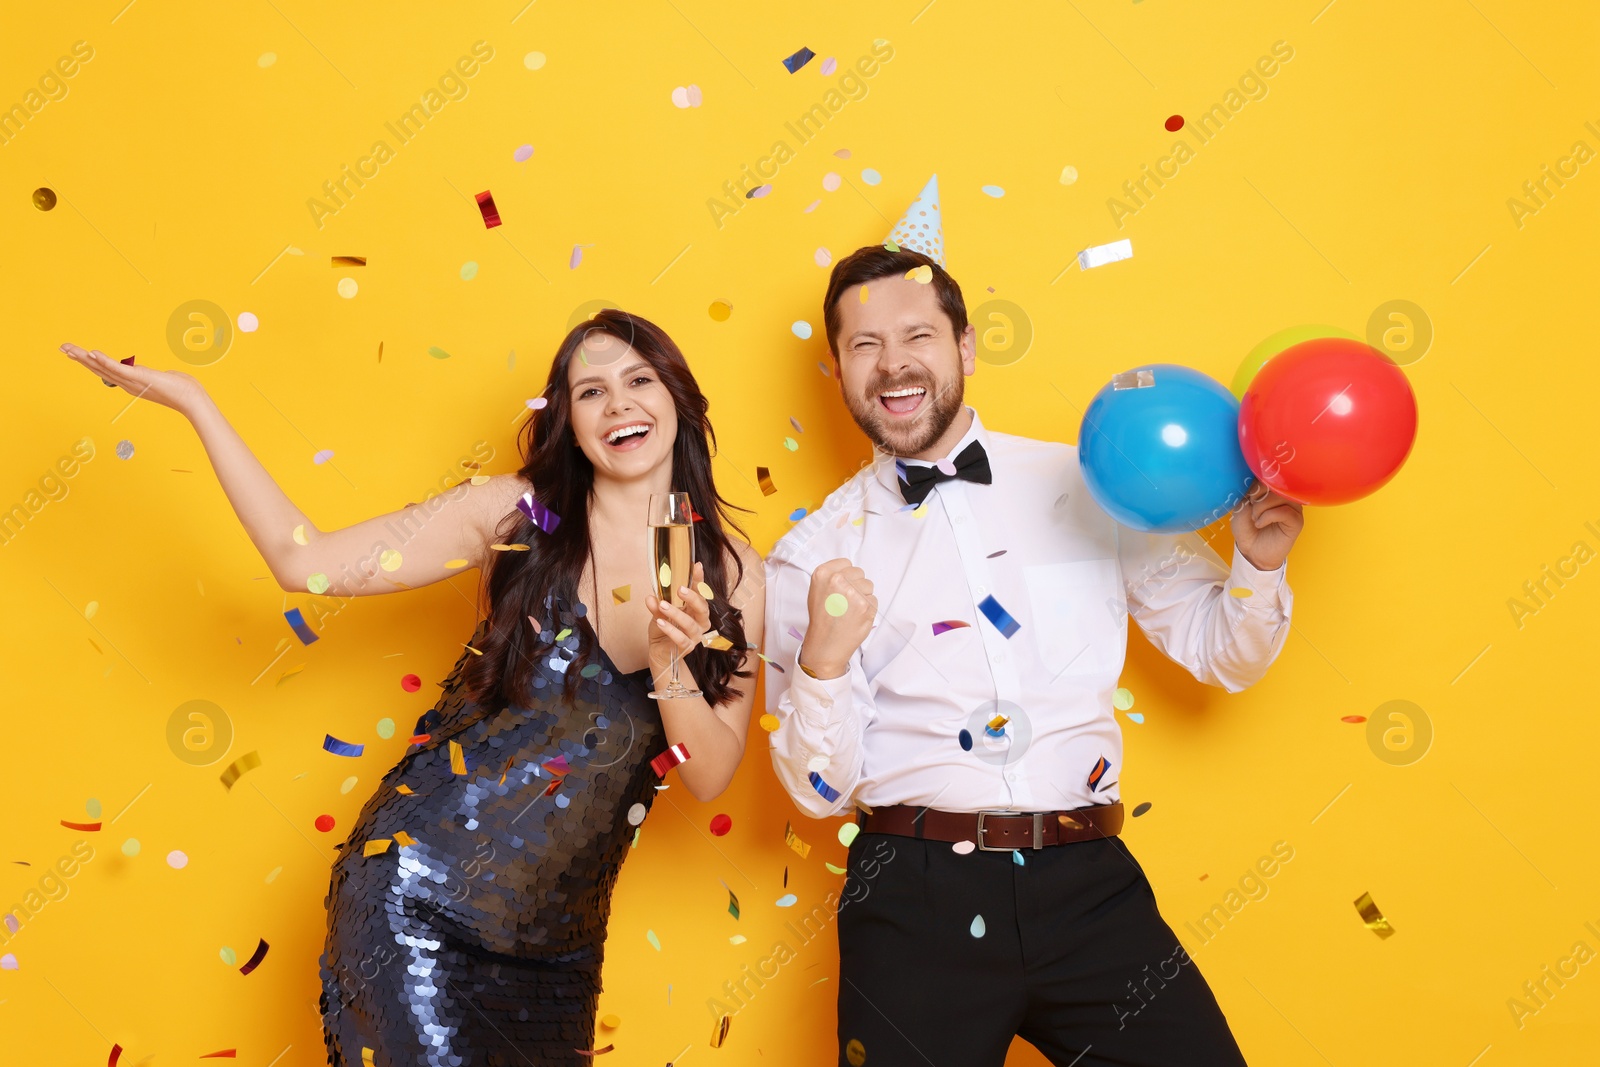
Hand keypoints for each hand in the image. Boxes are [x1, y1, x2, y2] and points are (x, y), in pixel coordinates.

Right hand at [61, 342, 205, 415]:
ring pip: (103, 368)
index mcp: (131, 382)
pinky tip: (93, 353)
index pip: (105, 370)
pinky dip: (105, 361)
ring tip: (70, 349)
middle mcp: (127, 383)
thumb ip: (155, 376)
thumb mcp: (162, 379)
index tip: (75, 353)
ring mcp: (132, 381)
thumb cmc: (181, 389)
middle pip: (98, 368)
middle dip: (80, 358)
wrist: (191, 399)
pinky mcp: (139, 378)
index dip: (89, 361)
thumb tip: (157, 374)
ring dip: (85, 358)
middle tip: (63, 348)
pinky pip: (118, 369)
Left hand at [644, 560, 712, 668]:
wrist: (660, 652)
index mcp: (695, 610)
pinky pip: (681, 639)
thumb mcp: (659, 614)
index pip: (700, 593)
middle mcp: (700, 622)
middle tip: (680, 589)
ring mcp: (695, 636)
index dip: (699, 580)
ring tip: (662, 605)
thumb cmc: (664, 630)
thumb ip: (656, 606)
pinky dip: (671, 630)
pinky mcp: (687, 648)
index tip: (697, 566)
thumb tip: (650, 597)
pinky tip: (660, 622)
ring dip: (676, 613)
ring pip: (690, 624)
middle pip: (702, 608)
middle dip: (692, 597)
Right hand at [800, 558, 875, 679]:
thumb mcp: (816, 591)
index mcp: (822, 574)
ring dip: (863, 596)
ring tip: (850, 609)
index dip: (846, 575)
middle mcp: (837, 580)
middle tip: (846, 600)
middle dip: (856, 585)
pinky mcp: (866, 605)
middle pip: (859, 573)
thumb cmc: (821, 619)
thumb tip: (848, 571)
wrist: (826, 644)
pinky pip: (874, 599)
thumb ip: (831, 577)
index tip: (842, 585)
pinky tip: (856, 616)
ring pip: (869, 585)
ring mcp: (852, 592)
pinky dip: (868, 608)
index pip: (846, 563)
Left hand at [1231, 481, 1303, 570]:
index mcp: (1274, 489)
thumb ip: (1252, 491)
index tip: (1248, 495)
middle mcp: (1286, 496)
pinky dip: (1268, 516)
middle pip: (1278, 483)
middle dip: (1259, 494)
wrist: (1250, 551)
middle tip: (1251, 507)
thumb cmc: (1246, 528)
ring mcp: (1293, 508)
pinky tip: (1260, 524)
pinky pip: (1285, 511)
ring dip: (1262, 506)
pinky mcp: (1296, 521)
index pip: (1272, 474)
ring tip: (1255, 517)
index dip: (1258, 482)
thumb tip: (1263, 482)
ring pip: (1282, 496)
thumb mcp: (1242, 506)